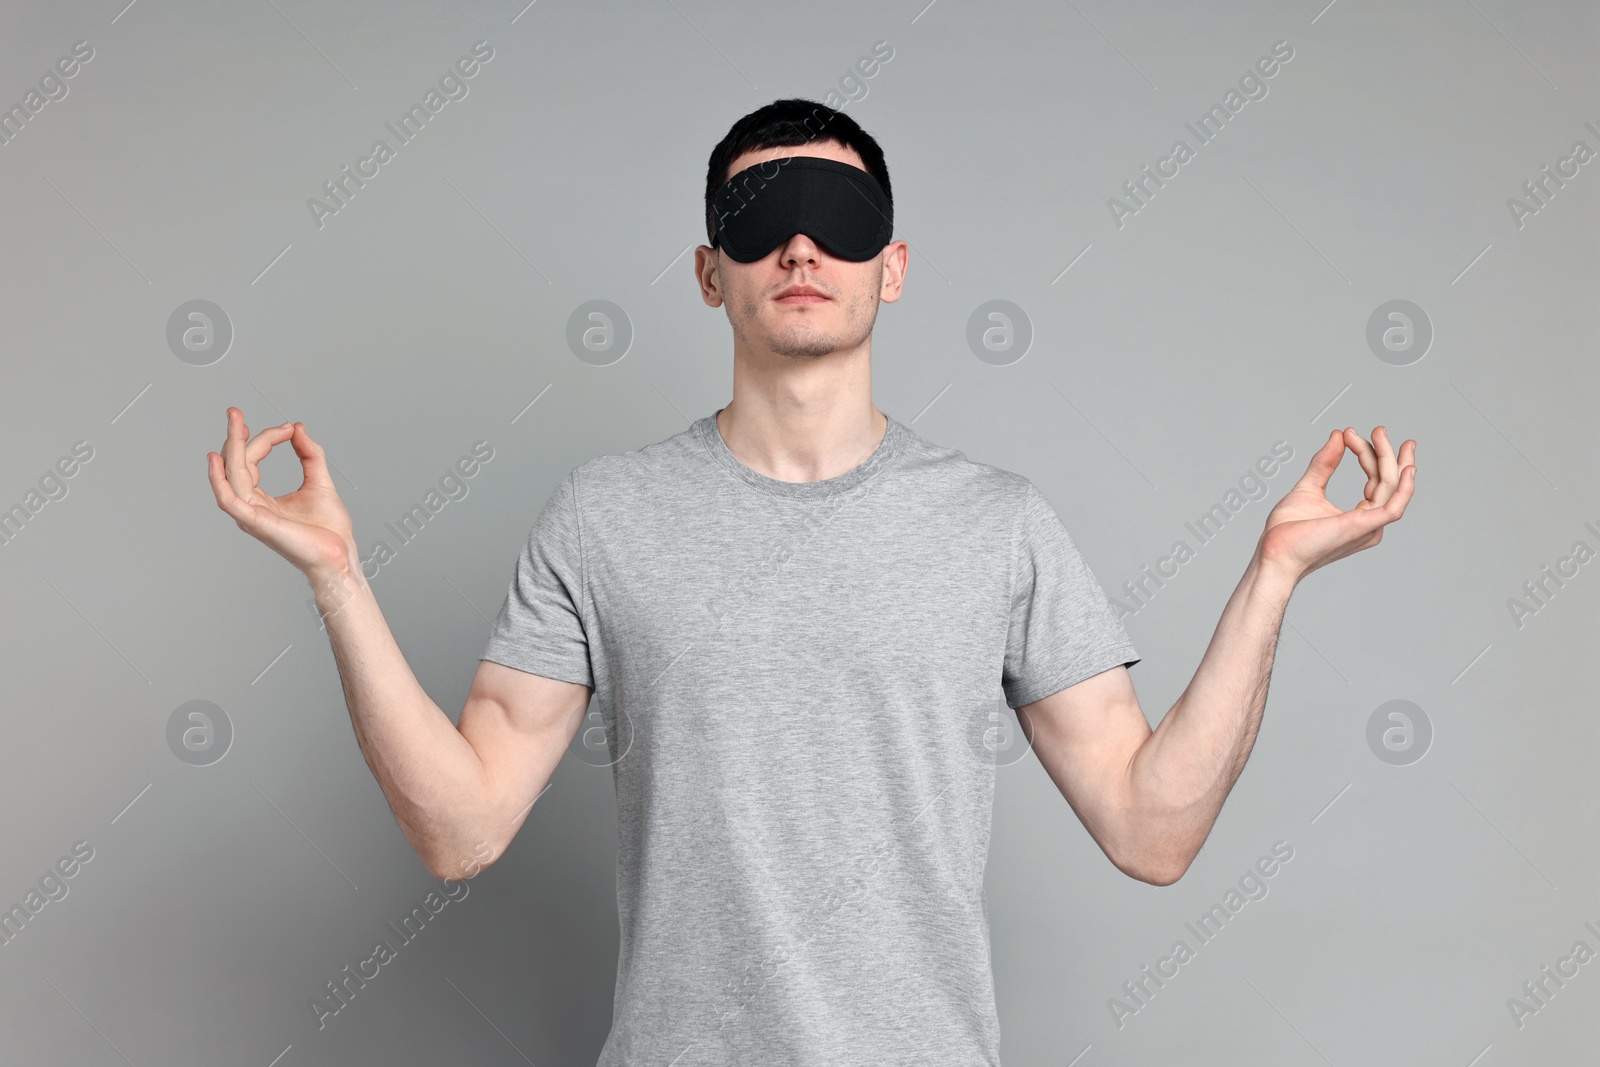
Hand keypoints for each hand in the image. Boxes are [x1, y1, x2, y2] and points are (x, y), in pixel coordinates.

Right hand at [206, 407, 356, 577]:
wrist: (340, 554)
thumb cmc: (329, 529)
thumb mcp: (320, 480)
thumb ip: (309, 454)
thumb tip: (298, 428)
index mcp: (261, 498)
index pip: (251, 460)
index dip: (266, 439)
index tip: (289, 428)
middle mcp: (251, 505)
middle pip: (237, 463)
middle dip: (237, 435)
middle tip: (236, 411)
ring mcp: (251, 514)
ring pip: (231, 475)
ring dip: (230, 446)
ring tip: (234, 422)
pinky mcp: (256, 522)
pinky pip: (228, 499)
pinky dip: (219, 479)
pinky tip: (216, 458)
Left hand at [1258, 426, 1416, 581]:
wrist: (1274, 552)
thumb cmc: (1288, 531)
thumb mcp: (1309, 487)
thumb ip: (1325, 463)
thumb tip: (1338, 436)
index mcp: (1360, 517)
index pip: (1374, 480)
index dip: (1367, 454)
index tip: (1349, 433)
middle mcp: (1370, 523)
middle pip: (1386, 481)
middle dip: (1385, 452)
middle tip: (1378, 429)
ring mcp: (1369, 526)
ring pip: (1390, 487)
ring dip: (1388, 458)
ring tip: (1380, 434)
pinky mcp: (1363, 527)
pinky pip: (1394, 508)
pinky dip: (1404, 488)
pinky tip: (1407, 468)